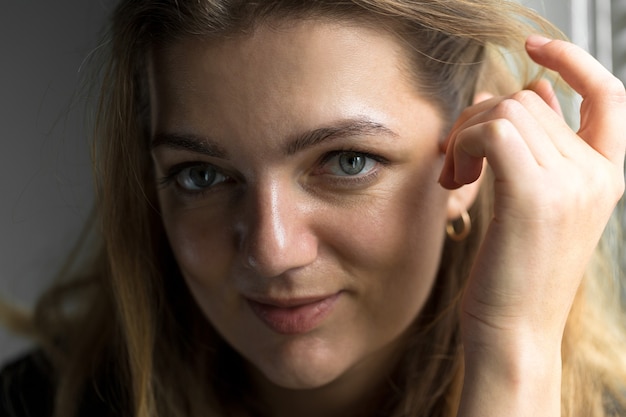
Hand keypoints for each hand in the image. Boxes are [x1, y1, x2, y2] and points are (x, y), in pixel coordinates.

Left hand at [440, 36, 625, 415]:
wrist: (513, 333)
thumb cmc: (515, 274)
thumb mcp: (535, 204)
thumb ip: (540, 145)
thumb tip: (532, 91)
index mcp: (606, 176)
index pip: (608, 94)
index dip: (572, 60)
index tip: (534, 47)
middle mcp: (596, 175)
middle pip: (528, 100)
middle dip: (480, 119)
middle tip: (458, 160)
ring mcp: (570, 183)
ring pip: (506, 110)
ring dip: (465, 134)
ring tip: (457, 175)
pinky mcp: (534, 195)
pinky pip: (492, 130)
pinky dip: (463, 143)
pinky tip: (457, 180)